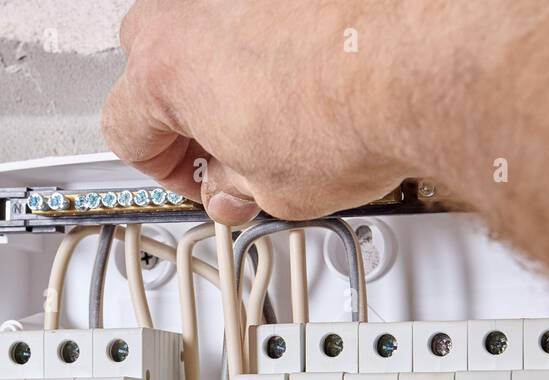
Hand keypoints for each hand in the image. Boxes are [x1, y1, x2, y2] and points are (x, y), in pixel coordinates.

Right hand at [101, 0, 424, 223]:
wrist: (422, 63)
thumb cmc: (351, 113)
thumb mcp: (277, 193)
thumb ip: (238, 190)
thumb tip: (237, 189)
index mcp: (164, 70)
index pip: (126, 130)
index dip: (164, 171)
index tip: (200, 181)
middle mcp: (191, 8)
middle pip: (153, 60)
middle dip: (186, 106)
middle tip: (230, 145)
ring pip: (208, 23)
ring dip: (230, 65)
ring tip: (281, 109)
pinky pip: (263, 7)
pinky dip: (280, 34)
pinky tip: (315, 71)